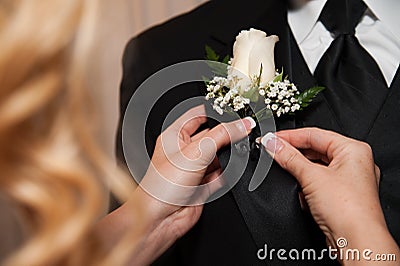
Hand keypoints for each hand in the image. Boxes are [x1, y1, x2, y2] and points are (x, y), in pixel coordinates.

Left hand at [131, 105, 254, 263]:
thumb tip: (242, 125)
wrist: (160, 219)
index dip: (214, 110)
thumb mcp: (196, 152)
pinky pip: (220, 175)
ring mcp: (194, 169)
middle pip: (211, 136)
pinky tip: (231, 170)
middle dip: (225, 135)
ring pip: (218, 156)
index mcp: (174, 136)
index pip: (196, 115)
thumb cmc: (161, 186)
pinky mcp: (202, 185)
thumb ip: (222, 136)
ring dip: (228, 155)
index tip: (233, 108)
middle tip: (242, 130)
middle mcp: (184, 151)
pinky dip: (227, 173)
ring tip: (238, 151)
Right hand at [259, 128, 398, 264]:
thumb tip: (273, 144)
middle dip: (293, 153)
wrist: (356, 240)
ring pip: (316, 167)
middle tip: (272, 151)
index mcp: (353, 149)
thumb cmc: (349, 209)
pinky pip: (318, 183)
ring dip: (299, 170)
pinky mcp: (340, 197)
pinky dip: (306, 184)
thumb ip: (288, 157)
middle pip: (315, 150)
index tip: (271, 138)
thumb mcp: (311, 176)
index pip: (315, 134)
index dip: (289, 136)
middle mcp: (354, 163)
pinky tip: (298, 189)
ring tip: (282, 168)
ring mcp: (348, 180)